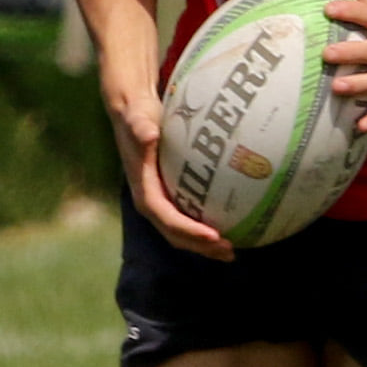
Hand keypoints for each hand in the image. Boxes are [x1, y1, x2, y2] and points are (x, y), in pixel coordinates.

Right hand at [108, 85, 233, 261]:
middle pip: (177, 235)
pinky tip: (234, 226)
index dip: (190, 231)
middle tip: (231, 250)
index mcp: (145, 194)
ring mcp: (163, 203)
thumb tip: (149, 134)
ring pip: (184, 233)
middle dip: (202, 246)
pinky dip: (209, 228)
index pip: (168, 219)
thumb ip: (140, 128)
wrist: (131, 115)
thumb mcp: (137, 120)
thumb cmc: (137, 118)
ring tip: (234, 250)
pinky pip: (191, 218)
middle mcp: (153, 204)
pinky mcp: (172, 197)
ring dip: (207, 245)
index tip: (214, 236)